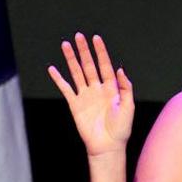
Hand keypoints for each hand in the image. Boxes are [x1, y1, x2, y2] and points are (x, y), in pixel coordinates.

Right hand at [48, 33, 133, 157]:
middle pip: (89, 65)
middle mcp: (98, 89)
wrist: (107, 145)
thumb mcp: (129, 106)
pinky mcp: (75, 105)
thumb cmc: (121, 128)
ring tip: (65, 45)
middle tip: (78, 36)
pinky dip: (59, 79)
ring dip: (71, 59)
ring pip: (77, 73)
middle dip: (84, 51)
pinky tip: (52, 69)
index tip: (96, 38)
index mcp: (112, 88)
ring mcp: (86, 96)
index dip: (101, 52)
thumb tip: (119, 69)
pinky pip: (66, 89)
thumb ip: (125, 87)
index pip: (105, 65)